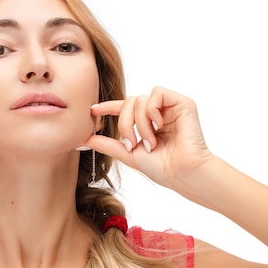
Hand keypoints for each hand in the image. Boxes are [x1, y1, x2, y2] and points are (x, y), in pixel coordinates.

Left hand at [82, 86, 213, 190]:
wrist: (183, 173)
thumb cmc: (162, 168)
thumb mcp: (128, 154)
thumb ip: (107, 144)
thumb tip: (84, 139)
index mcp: (146, 122)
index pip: (123, 108)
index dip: (107, 107)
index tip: (92, 111)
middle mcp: (157, 112)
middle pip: (128, 102)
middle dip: (124, 123)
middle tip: (132, 143)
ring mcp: (169, 107)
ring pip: (140, 100)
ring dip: (140, 123)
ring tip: (150, 142)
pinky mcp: (182, 103)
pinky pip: (157, 94)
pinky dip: (152, 110)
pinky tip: (159, 125)